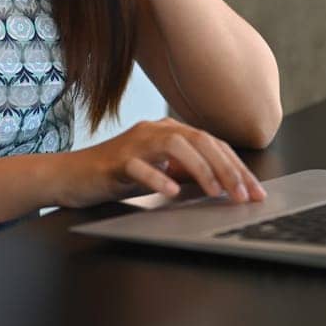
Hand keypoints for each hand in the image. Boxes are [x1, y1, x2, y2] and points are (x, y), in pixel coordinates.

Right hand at [59, 118, 267, 207]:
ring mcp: (135, 143)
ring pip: (175, 146)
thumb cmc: (118, 175)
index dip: (237, 166)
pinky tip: (172, 192)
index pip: (212, 144)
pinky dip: (158, 177)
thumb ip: (187, 173)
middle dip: (227, 169)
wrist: (71, 176)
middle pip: (200, 141)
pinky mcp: (115, 161)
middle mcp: (155, 130)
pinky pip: (139, 166)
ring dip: (200, 170)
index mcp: (169, 130)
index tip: (254, 191)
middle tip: (244, 195)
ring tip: (216, 193)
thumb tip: (224, 185)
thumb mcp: (161, 172)